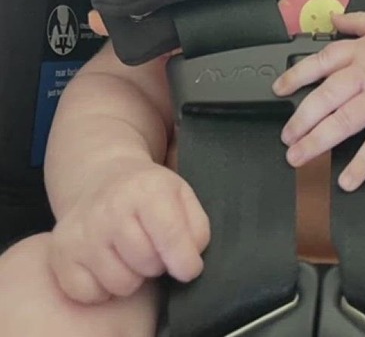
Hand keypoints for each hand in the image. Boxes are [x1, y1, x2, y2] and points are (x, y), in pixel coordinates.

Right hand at [49, 158, 209, 303]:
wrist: (101, 178)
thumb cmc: (148, 192)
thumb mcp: (181, 195)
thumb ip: (196, 228)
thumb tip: (189, 263)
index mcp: (147, 188)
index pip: (171, 234)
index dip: (185, 260)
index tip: (189, 268)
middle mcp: (110, 207)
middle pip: (147, 264)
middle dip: (157, 263)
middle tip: (151, 246)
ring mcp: (82, 231)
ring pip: (121, 284)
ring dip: (132, 276)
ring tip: (129, 253)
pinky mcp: (60, 253)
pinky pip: (90, 294)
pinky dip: (102, 288)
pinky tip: (107, 263)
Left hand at [273, 11, 364, 190]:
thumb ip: (356, 21)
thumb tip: (332, 17)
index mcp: (361, 51)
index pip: (320, 62)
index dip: (296, 75)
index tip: (279, 90)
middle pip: (326, 96)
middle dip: (301, 118)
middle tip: (285, 137)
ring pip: (344, 121)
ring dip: (318, 141)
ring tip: (298, 157)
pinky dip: (362, 163)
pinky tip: (346, 180)